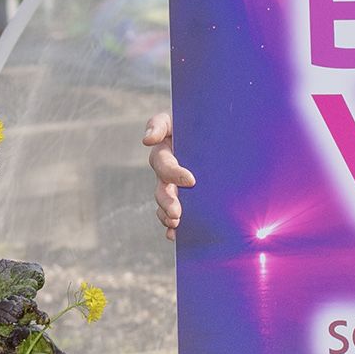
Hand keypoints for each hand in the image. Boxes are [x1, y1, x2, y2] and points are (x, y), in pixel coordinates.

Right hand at [142, 111, 193, 239]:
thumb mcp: (174, 118)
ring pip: (164, 203)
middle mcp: (166, 171)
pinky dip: (171, 226)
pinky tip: (175, 235)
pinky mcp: (183, 195)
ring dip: (167, 215)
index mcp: (164, 151)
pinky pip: (171, 213)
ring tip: (175, 223)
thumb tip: (148, 140)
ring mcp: (172, 185)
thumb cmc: (191, 120)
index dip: (174, 173)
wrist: (206, 128)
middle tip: (176, 213)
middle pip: (161, 189)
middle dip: (167, 202)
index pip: (164, 163)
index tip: (191, 181)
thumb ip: (159, 125)